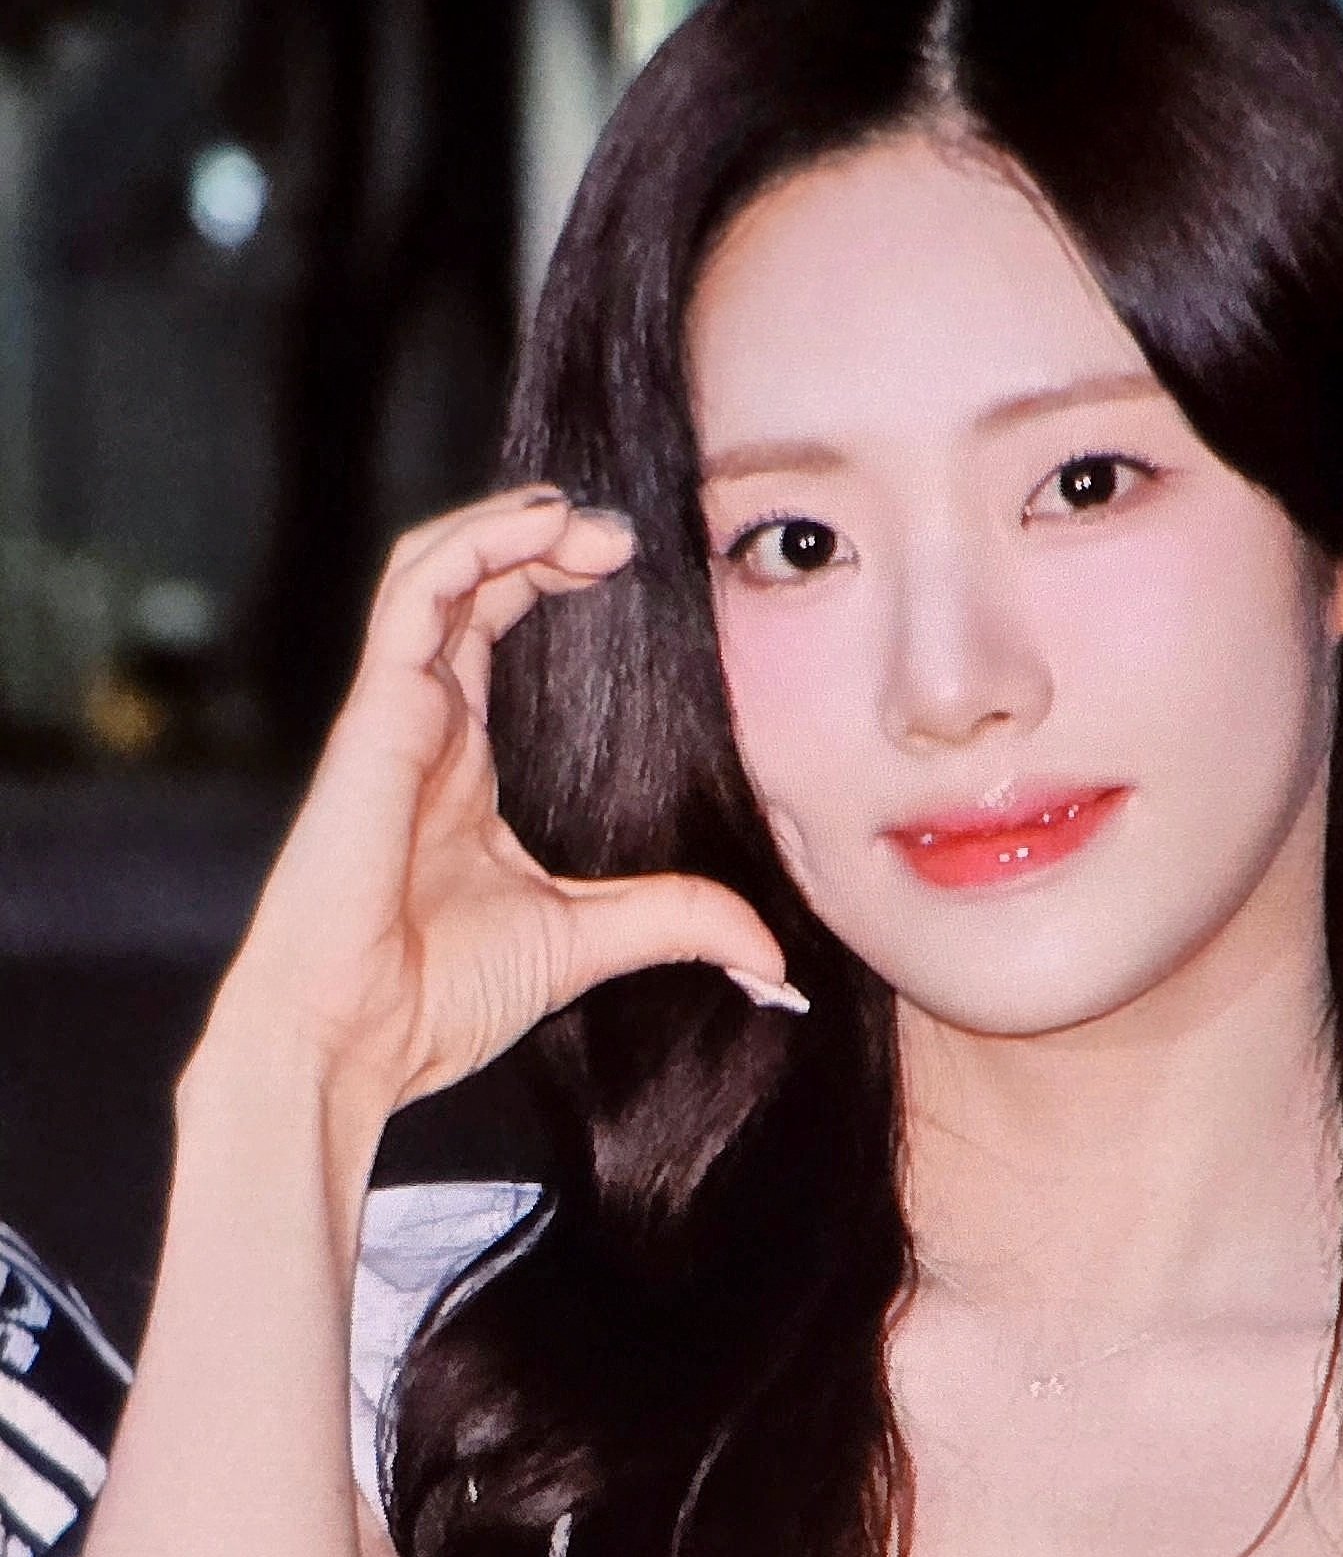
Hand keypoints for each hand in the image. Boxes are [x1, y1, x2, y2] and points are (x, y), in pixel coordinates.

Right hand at [204, 486, 798, 1114]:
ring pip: (435, 566)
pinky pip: (414, 594)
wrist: (353, 1040)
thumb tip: (774, 956)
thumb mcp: (587, 942)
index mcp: (458, 757)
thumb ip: (676, 923)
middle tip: (625, 534)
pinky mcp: (375, 716)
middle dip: (543, 536)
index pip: (493, 621)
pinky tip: (537, 526)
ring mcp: (393, 712)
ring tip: (585, 516)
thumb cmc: (435, 997)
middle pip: (470, 578)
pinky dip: (474, 544)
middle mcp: (422, 720)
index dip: (550, 574)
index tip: (632, 563)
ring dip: (510, 524)